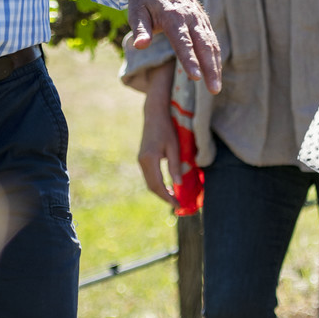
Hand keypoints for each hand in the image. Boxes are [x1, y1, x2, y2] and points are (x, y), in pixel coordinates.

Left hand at [126, 0, 222, 92]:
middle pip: (204, 45)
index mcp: (173, 16)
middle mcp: (190, 17)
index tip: (195, 77)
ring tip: (216, 87)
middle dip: (210, 68)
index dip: (189, 60)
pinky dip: (215, 57)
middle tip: (214, 90)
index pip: (183, 42)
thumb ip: (140, 29)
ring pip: (211, 44)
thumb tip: (140, 46)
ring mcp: (199, 18)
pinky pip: (212, 40)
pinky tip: (215, 73)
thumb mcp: (136, 10)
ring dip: (215, 66)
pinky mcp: (203, 21)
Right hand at [133, 62, 182, 205]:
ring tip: (173, 198)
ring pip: (149, 182)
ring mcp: (141, 160)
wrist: (154, 113)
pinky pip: (149, 176)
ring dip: (160, 191)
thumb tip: (177, 184)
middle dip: (164, 197)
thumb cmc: (167, 127)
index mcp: (150, 159)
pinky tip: (167, 186)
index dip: (167, 197)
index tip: (177, 204)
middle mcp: (142, 161)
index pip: (158, 184)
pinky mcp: (142, 158)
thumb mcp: (174, 146)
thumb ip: (175, 165)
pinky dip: (157, 184)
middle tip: (177, 204)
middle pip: (152, 186)